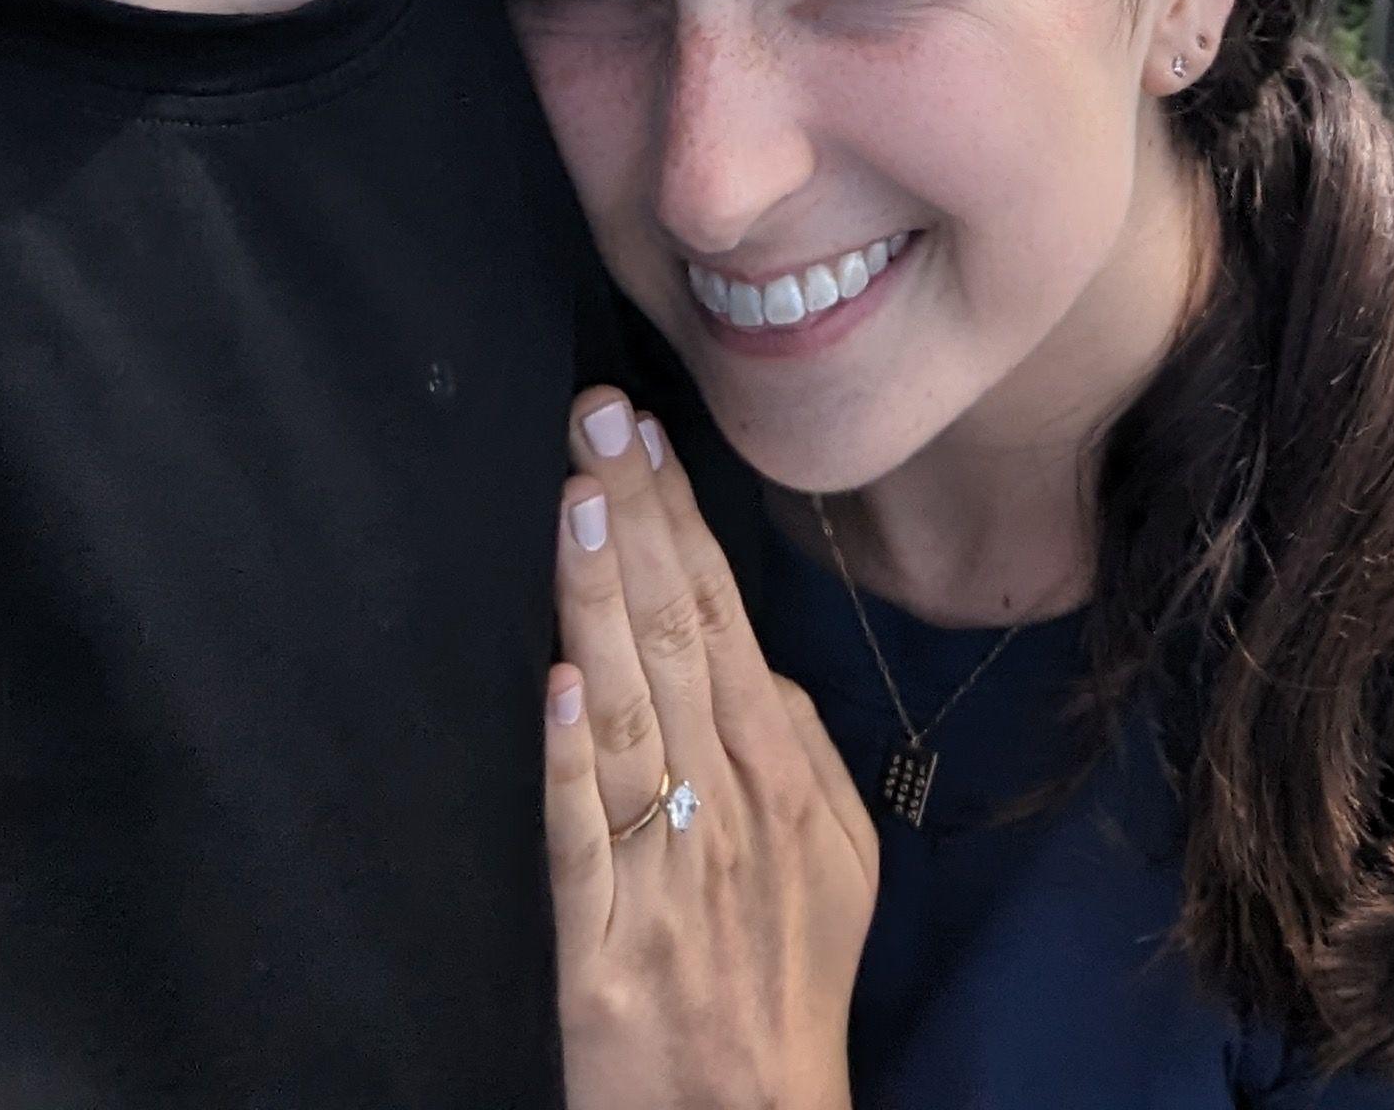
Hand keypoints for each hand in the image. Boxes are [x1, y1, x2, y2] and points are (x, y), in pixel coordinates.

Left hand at [548, 388, 875, 1109]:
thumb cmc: (788, 979)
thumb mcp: (836, 857)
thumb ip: (796, 744)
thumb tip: (748, 654)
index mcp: (783, 776)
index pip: (721, 615)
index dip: (679, 518)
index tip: (644, 429)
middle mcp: (728, 807)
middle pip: (674, 636)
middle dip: (636, 516)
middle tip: (598, 415)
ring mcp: (664, 871)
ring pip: (626, 711)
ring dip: (600, 601)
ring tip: (579, 501)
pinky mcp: (602, 944)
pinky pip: (582, 839)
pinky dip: (570, 761)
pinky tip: (557, 684)